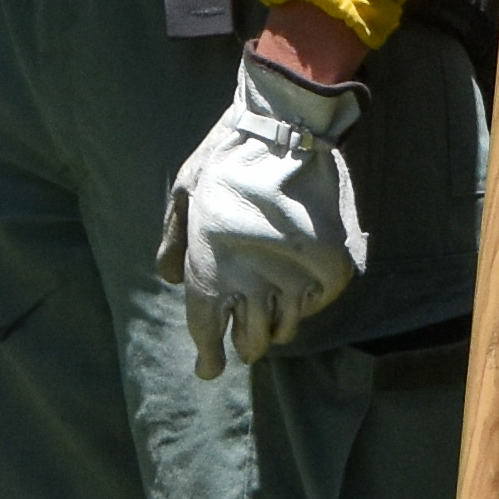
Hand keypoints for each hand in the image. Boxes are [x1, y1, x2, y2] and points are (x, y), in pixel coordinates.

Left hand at [158, 51, 370, 378]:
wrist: (286, 130)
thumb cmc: (226, 159)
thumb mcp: (184, 193)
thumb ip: (173, 240)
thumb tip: (167, 276)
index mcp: (211, 272)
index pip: (208, 334)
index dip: (209, 358)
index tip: (209, 368)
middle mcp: (253, 285)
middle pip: (252, 341)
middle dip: (245, 345)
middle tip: (245, 340)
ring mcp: (296, 278)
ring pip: (287, 327)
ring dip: (277, 325)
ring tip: (274, 316)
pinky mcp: (331, 267)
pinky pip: (319, 303)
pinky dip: (308, 302)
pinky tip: (301, 290)